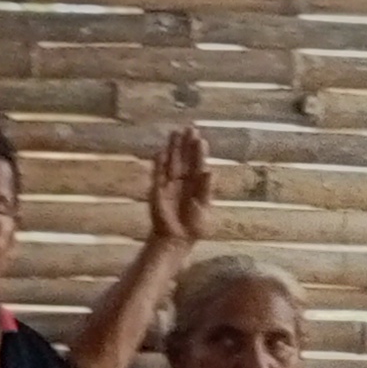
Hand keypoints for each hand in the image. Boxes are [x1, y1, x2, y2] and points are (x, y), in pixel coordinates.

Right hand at [145, 125, 214, 248]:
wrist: (177, 239)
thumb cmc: (194, 226)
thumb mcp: (205, 207)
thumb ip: (206, 189)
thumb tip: (209, 171)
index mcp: (197, 184)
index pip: (198, 164)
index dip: (198, 151)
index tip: (199, 137)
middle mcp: (183, 181)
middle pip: (185, 159)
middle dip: (186, 144)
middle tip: (189, 128)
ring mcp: (169, 184)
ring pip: (171, 162)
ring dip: (173, 148)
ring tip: (174, 133)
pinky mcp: (157, 190)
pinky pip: (158, 174)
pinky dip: (159, 163)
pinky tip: (161, 151)